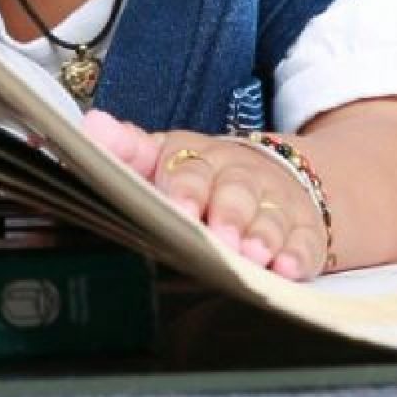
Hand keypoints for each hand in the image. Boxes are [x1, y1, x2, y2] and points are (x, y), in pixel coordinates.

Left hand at [80, 109, 326, 280]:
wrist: (271, 174)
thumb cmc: (203, 174)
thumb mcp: (165, 157)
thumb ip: (128, 150)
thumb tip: (90, 126)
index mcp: (199, 158)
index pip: (190, 168)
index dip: (185, 188)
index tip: (180, 208)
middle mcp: (240, 176)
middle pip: (236, 192)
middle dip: (229, 215)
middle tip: (221, 238)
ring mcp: (275, 202)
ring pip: (272, 216)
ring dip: (264, 236)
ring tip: (255, 256)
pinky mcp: (305, 228)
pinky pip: (306, 241)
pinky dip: (299, 255)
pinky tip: (289, 270)